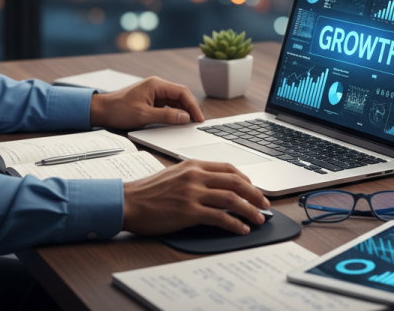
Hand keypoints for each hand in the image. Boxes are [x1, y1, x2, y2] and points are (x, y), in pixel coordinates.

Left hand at [90, 76, 203, 129]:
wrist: (101, 110)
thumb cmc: (119, 110)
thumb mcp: (144, 116)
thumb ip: (166, 116)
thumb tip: (185, 117)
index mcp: (156, 84)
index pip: (182, 92)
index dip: (193, 105)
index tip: (199, 118)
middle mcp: (157, 86)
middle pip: (180, 95)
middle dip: (190, 108)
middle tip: (197, 122)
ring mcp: (154, 93)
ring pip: (175, 100)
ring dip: (182, 111)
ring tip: (189, 124)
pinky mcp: (151, 100)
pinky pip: (167, 105)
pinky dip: (174, 113)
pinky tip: (177, 121)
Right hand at [123, 159, 270, 234]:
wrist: (128, 201)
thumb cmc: (148, 191)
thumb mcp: (174, 175)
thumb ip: (195, 177)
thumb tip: (216, 188)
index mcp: (192, 165)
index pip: (228, 168)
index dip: (246, 179)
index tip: (254, 189)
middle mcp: (195, 176)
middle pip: (235, 182)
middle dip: (254, 194)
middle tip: (265, 204)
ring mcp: (193, 193)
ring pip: (232, 199)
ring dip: (249, 210)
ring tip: (259, 219)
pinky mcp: (189, 211)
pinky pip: (219, 217)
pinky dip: (234, 223)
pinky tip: (241, 228)